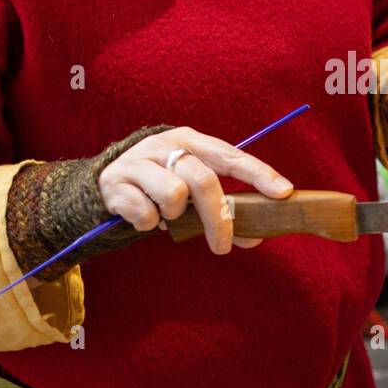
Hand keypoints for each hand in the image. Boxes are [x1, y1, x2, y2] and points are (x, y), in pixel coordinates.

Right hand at [96, 127, 293, 254]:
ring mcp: (139, 161)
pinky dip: (149, 223)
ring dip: (174, 215)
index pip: (231, 155)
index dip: (259, 174)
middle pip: (204, 181)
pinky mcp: (116, 183)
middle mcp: (165, 145)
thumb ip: (221, 209)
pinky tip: (143, 215)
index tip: (283, 192)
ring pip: (173, 195)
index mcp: (190, 140)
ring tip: (166, 214)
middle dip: (218, 219)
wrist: (103, 184)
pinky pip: (145, 213)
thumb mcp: (190, 189)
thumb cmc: (159, 185)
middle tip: (223, 247)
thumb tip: (255, 238)